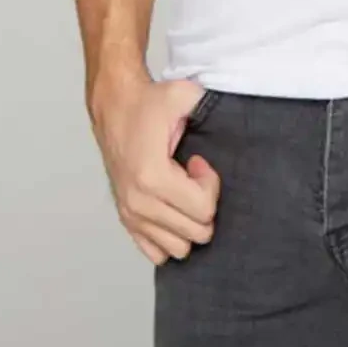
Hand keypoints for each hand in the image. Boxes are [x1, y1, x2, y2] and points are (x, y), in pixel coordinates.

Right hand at [91, 75, 220, 265]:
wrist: (115, 105)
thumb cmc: (148, 103)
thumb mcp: (183, 95)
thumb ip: (210, 106)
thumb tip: (232, 117)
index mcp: (153, 177)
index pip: (203, 210)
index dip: (211, 184)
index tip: (199, 162)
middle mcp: (139, 203)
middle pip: (195, 233)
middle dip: (204, 204)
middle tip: (193, 177)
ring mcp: (131, 215)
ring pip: (178, 249)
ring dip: (189, 222)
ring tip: (183, 191)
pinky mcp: (126, 219)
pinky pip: (156, 251)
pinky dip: (170, 236)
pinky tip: (172, 208)